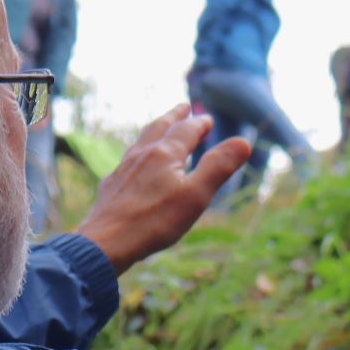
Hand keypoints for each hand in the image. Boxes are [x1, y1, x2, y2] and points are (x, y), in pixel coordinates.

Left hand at [75, 105, 251, 273]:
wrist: (106, 242)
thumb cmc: (155, 221)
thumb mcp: (196, 195)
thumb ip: (218, 166)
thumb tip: (243, 141)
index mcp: (165, 153)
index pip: (186, 130)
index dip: (200, 123)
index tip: (208, 119)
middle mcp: (142, 154)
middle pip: (160, 127)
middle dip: (174, 116)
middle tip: (183, 107)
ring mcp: (124, 168)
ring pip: (142, 140)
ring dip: (155, 129)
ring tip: (161, 127)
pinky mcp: (112, 184)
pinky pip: (129, 158)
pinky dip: (140, 151)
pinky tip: (137, 162)